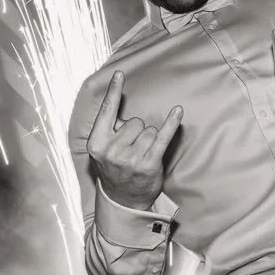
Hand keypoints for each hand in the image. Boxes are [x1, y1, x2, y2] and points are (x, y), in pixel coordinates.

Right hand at [87, 71, 182, 210]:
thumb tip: (122, 109)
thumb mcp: (103, 150)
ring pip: (149, 130)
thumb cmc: (115, 169)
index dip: (113, 91)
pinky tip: (178, 111)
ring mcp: (130, 158)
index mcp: (97, 143)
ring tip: (141, 156)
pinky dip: (171, 123)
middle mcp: (112, 150)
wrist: (122, 201)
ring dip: (149, 140)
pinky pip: (162, 137)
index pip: (106, 111)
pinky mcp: (148, 164)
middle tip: (132, 151)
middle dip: (137, 132)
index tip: (119, 73)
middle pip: (135, 121)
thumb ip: (110, 130)